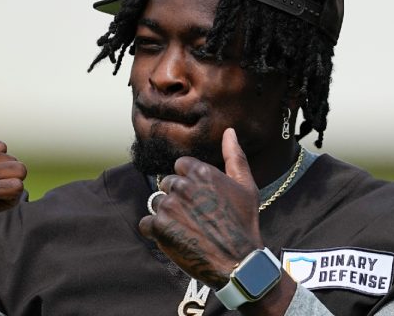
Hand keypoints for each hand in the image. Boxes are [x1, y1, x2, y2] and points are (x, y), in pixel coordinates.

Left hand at [138, 128, 262, 287]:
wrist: (238, 262)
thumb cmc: (244, 223)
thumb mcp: (246, 186)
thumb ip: (234, 156)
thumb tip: (229, 131)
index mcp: (201, 171)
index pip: (180, 166)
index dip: (190, 182)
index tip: (201, 199)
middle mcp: (182, 185)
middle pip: (168, 185)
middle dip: (178, 199)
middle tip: (196, 217)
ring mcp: (168, 206)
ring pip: (156, 203)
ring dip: (166, 216)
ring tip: (187, 230)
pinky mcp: (158, 227)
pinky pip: (146, 223)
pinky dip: (156, 232)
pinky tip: (175, 239)